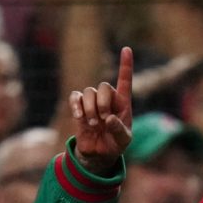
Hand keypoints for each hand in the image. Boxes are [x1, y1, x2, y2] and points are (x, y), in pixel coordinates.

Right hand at [67, 45, 136, 173]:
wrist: (99, 154)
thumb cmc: (115, 144)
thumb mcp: (123, 141)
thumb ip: (119, 130)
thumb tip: (109, 118)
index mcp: (122, 103)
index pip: (125, 80)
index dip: (125, 65)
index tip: (127, 49)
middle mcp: (107, 98)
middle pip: (103, 86)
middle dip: (103, 103)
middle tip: (104, 119)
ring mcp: (92, 102)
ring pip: (88, 92)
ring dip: (90, 109)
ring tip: (93, 124)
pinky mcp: (79, 107)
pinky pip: (75, 97)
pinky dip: (76, 106)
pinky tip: (80, 117)